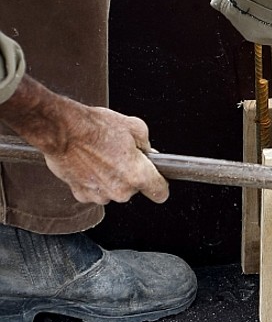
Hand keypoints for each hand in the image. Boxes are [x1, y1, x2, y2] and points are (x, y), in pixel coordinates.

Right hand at [0, 76, 168, 204]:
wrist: (61, 129)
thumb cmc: (95, 126)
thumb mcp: (134, 126)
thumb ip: (146, 144)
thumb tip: (148, 153)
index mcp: (138, 175)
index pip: (160, 192)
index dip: (159, 183)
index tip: (155, 178)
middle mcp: (120, 191)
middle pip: (134, 189)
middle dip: (130, 174)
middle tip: (118, 155)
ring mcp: (100, 195)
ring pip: (113, 191)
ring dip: (110, 178)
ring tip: (100, 157)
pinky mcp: (82, 195)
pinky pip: (94, 191)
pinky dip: (92, 180)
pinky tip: (87, 163)